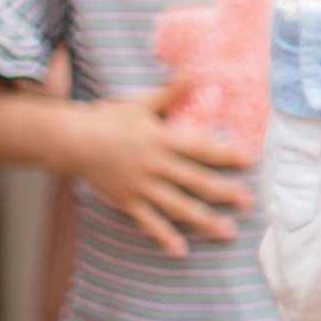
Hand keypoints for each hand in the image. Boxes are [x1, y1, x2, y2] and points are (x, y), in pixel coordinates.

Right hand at [65, 82, 253, 256]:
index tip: (250, 161)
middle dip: (224, 192)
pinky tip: (181, 250)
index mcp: (161, 138)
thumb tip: (189, 70)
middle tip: (250, 202)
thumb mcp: (141, 104)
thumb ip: (170, 93)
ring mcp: (141, 185)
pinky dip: (164, 236)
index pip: (201, 147)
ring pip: (177, 205)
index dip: (226, 154)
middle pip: (195, 180)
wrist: (71, 141)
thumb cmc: (108, 119)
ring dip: (203, 219)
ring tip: (227, 231)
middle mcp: (154, 164)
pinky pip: (148, 221)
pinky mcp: (127, 201)